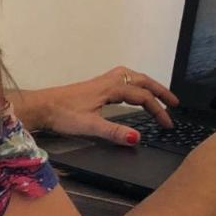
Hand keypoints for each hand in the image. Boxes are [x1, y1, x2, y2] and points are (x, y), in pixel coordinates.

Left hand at [12, 66, 179, 146]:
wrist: (41, 106)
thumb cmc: (62, 115)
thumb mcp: (90, 126)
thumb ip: (114, 132)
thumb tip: (138, 138)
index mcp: (110, 88)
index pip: (142, 97)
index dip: (158, 110)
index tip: (168, 124)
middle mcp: (108, 81)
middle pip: (141, 80)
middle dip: (159, 90)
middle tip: (175, 102)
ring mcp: (101, 82)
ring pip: (131, 76)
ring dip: (147, 84)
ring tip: (159, 93)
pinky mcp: (94, 86)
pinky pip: (122, 79)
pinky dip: (134, 83)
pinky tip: (132, 91)